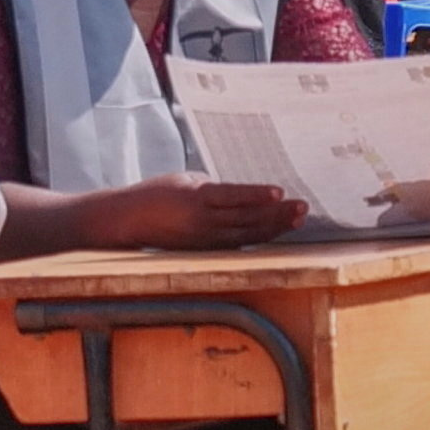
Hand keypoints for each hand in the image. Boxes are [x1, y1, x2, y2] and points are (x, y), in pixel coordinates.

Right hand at [98, 173, 304, 247]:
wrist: (127, 220)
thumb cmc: (155, 194)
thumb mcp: (185, 180)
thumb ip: (214, 189)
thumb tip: (242, 196)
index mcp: (195, 197)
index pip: (232, 196)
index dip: (257, 195)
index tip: (280, 192)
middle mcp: (202, 220)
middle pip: (247, 217)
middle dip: (277, 213)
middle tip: (303, 206)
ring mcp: (205, 237)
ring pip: (247, 232)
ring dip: (275, 225)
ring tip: (298, 218)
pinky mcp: (205, 248)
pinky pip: (238, 242)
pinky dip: (259, 235)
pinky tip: (277, 230)